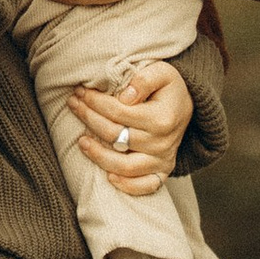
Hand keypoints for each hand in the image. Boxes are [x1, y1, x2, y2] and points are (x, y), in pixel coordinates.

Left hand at [69, 59, 191, 196]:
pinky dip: (127, 185)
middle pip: (116, 136)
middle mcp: (163, 142)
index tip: (81, 92)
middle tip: (74, 105)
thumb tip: (124, 96)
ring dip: (99, 155)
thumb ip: (144, 79)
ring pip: (125, 166)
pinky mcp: (161, 172)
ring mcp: (162, 160)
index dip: (96, 102)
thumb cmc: (168, 88)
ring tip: (81, 142)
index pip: (119, 112)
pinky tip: (108, 177)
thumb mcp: (162, 72)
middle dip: (89, 119)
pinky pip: (145, 186)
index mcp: (162, 118)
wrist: (185, 107)